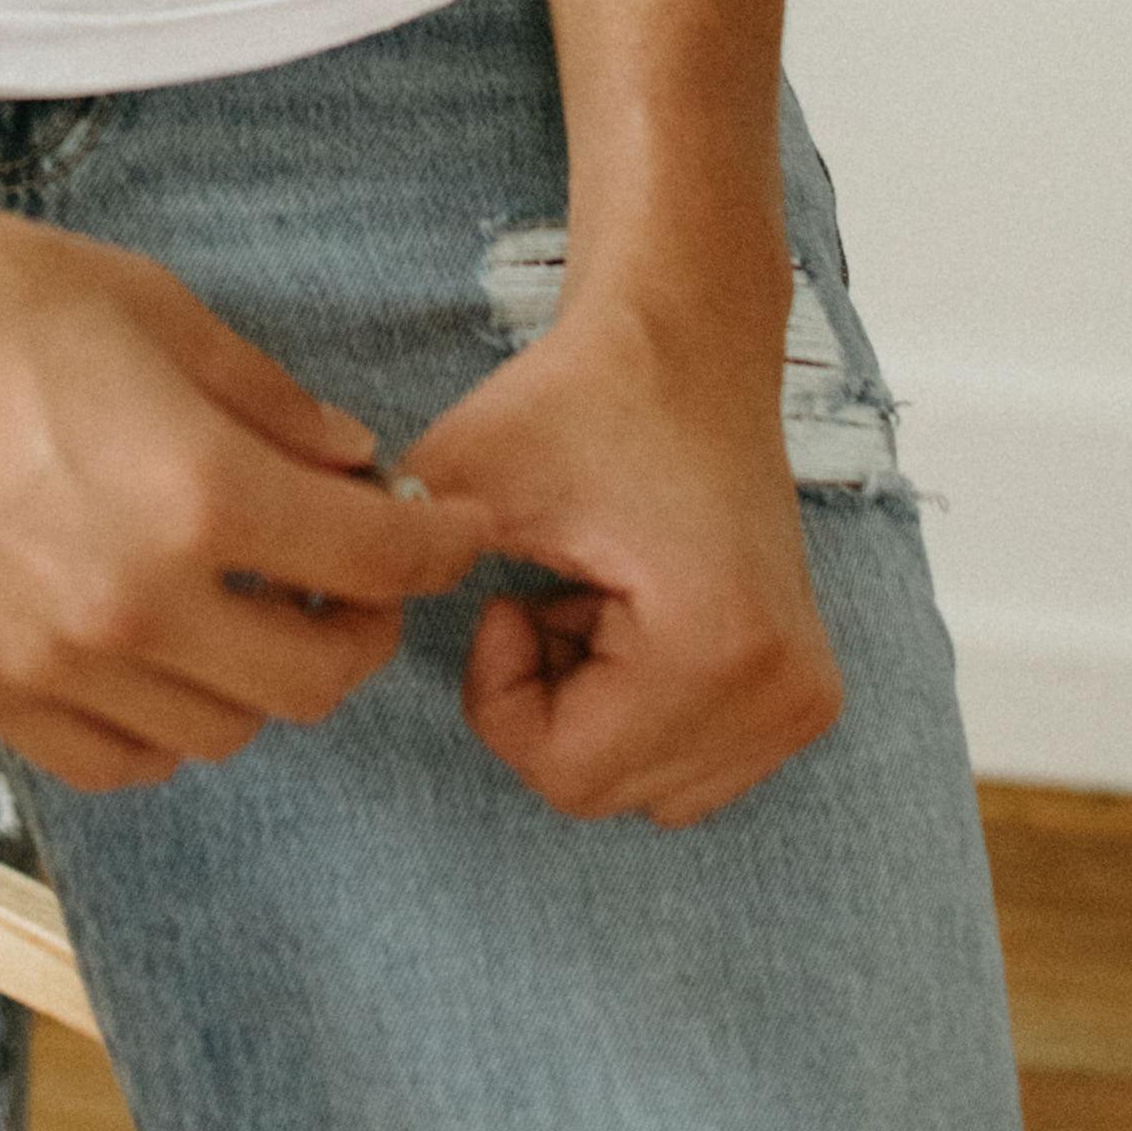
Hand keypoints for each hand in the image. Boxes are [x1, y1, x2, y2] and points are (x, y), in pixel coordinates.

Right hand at [0, 194, 498, 798]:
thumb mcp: (158, 308)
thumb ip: (271, 402)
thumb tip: (354, 464)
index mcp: (197, 493)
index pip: (374, 562)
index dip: (437, 548)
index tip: (451, 532)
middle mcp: (139, 604)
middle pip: (314, 679)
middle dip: (362, 629)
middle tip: (357, 576)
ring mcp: (58, 663)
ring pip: (225, 731)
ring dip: (265, 676)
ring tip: (254, 605)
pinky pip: (122, 761)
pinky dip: (170, 724)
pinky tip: (167, 653)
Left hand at [399, 295, 846, 826]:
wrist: (687, 342)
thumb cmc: (583, 398)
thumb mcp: (467, 472)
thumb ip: (391, 558)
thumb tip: (329, 627)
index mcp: (718, 651)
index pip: (565, 774)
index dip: (502, 693)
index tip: (510, 592)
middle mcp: (782, 695)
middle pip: (604, 788)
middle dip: (547, 699)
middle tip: (550, 589)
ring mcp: (802, 701)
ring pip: (643, 788)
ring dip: (592, 710)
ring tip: (595, 598)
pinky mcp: (802, 694)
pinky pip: (687, 765)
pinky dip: (638, 712)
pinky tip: (633, 617)